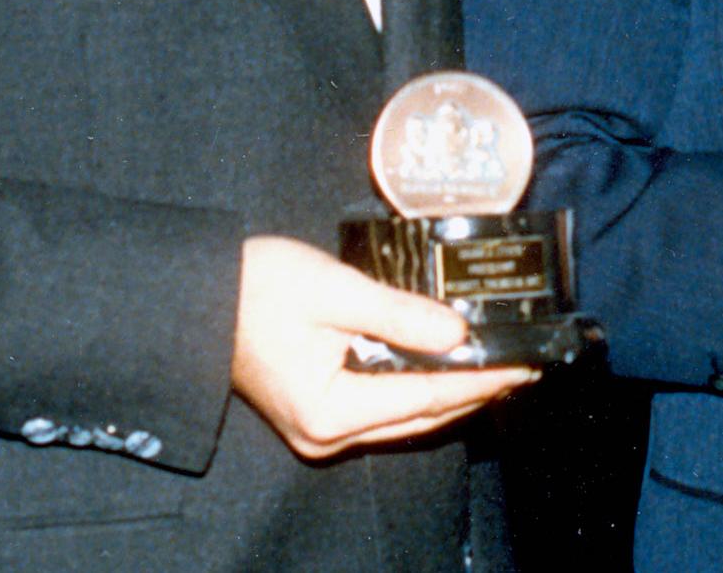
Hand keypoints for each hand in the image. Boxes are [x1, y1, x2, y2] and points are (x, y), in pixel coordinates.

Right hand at [229, 235, 535, 459]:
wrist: (196, 296)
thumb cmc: (257, 287)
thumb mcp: (336, 291)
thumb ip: (401, 314)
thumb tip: (459, 335)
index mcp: (330, 410)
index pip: (428, 398)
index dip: (482, 380)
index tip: (526, 364)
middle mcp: (325, 435)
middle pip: (420, 419)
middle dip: (475, 393)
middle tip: (523, 365)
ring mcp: (318, 432)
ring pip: (403, 421)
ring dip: (449, 396)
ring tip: (496, 368)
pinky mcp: (315, 417)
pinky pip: (381, 412)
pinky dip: (417, 393)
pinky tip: (445, 370)